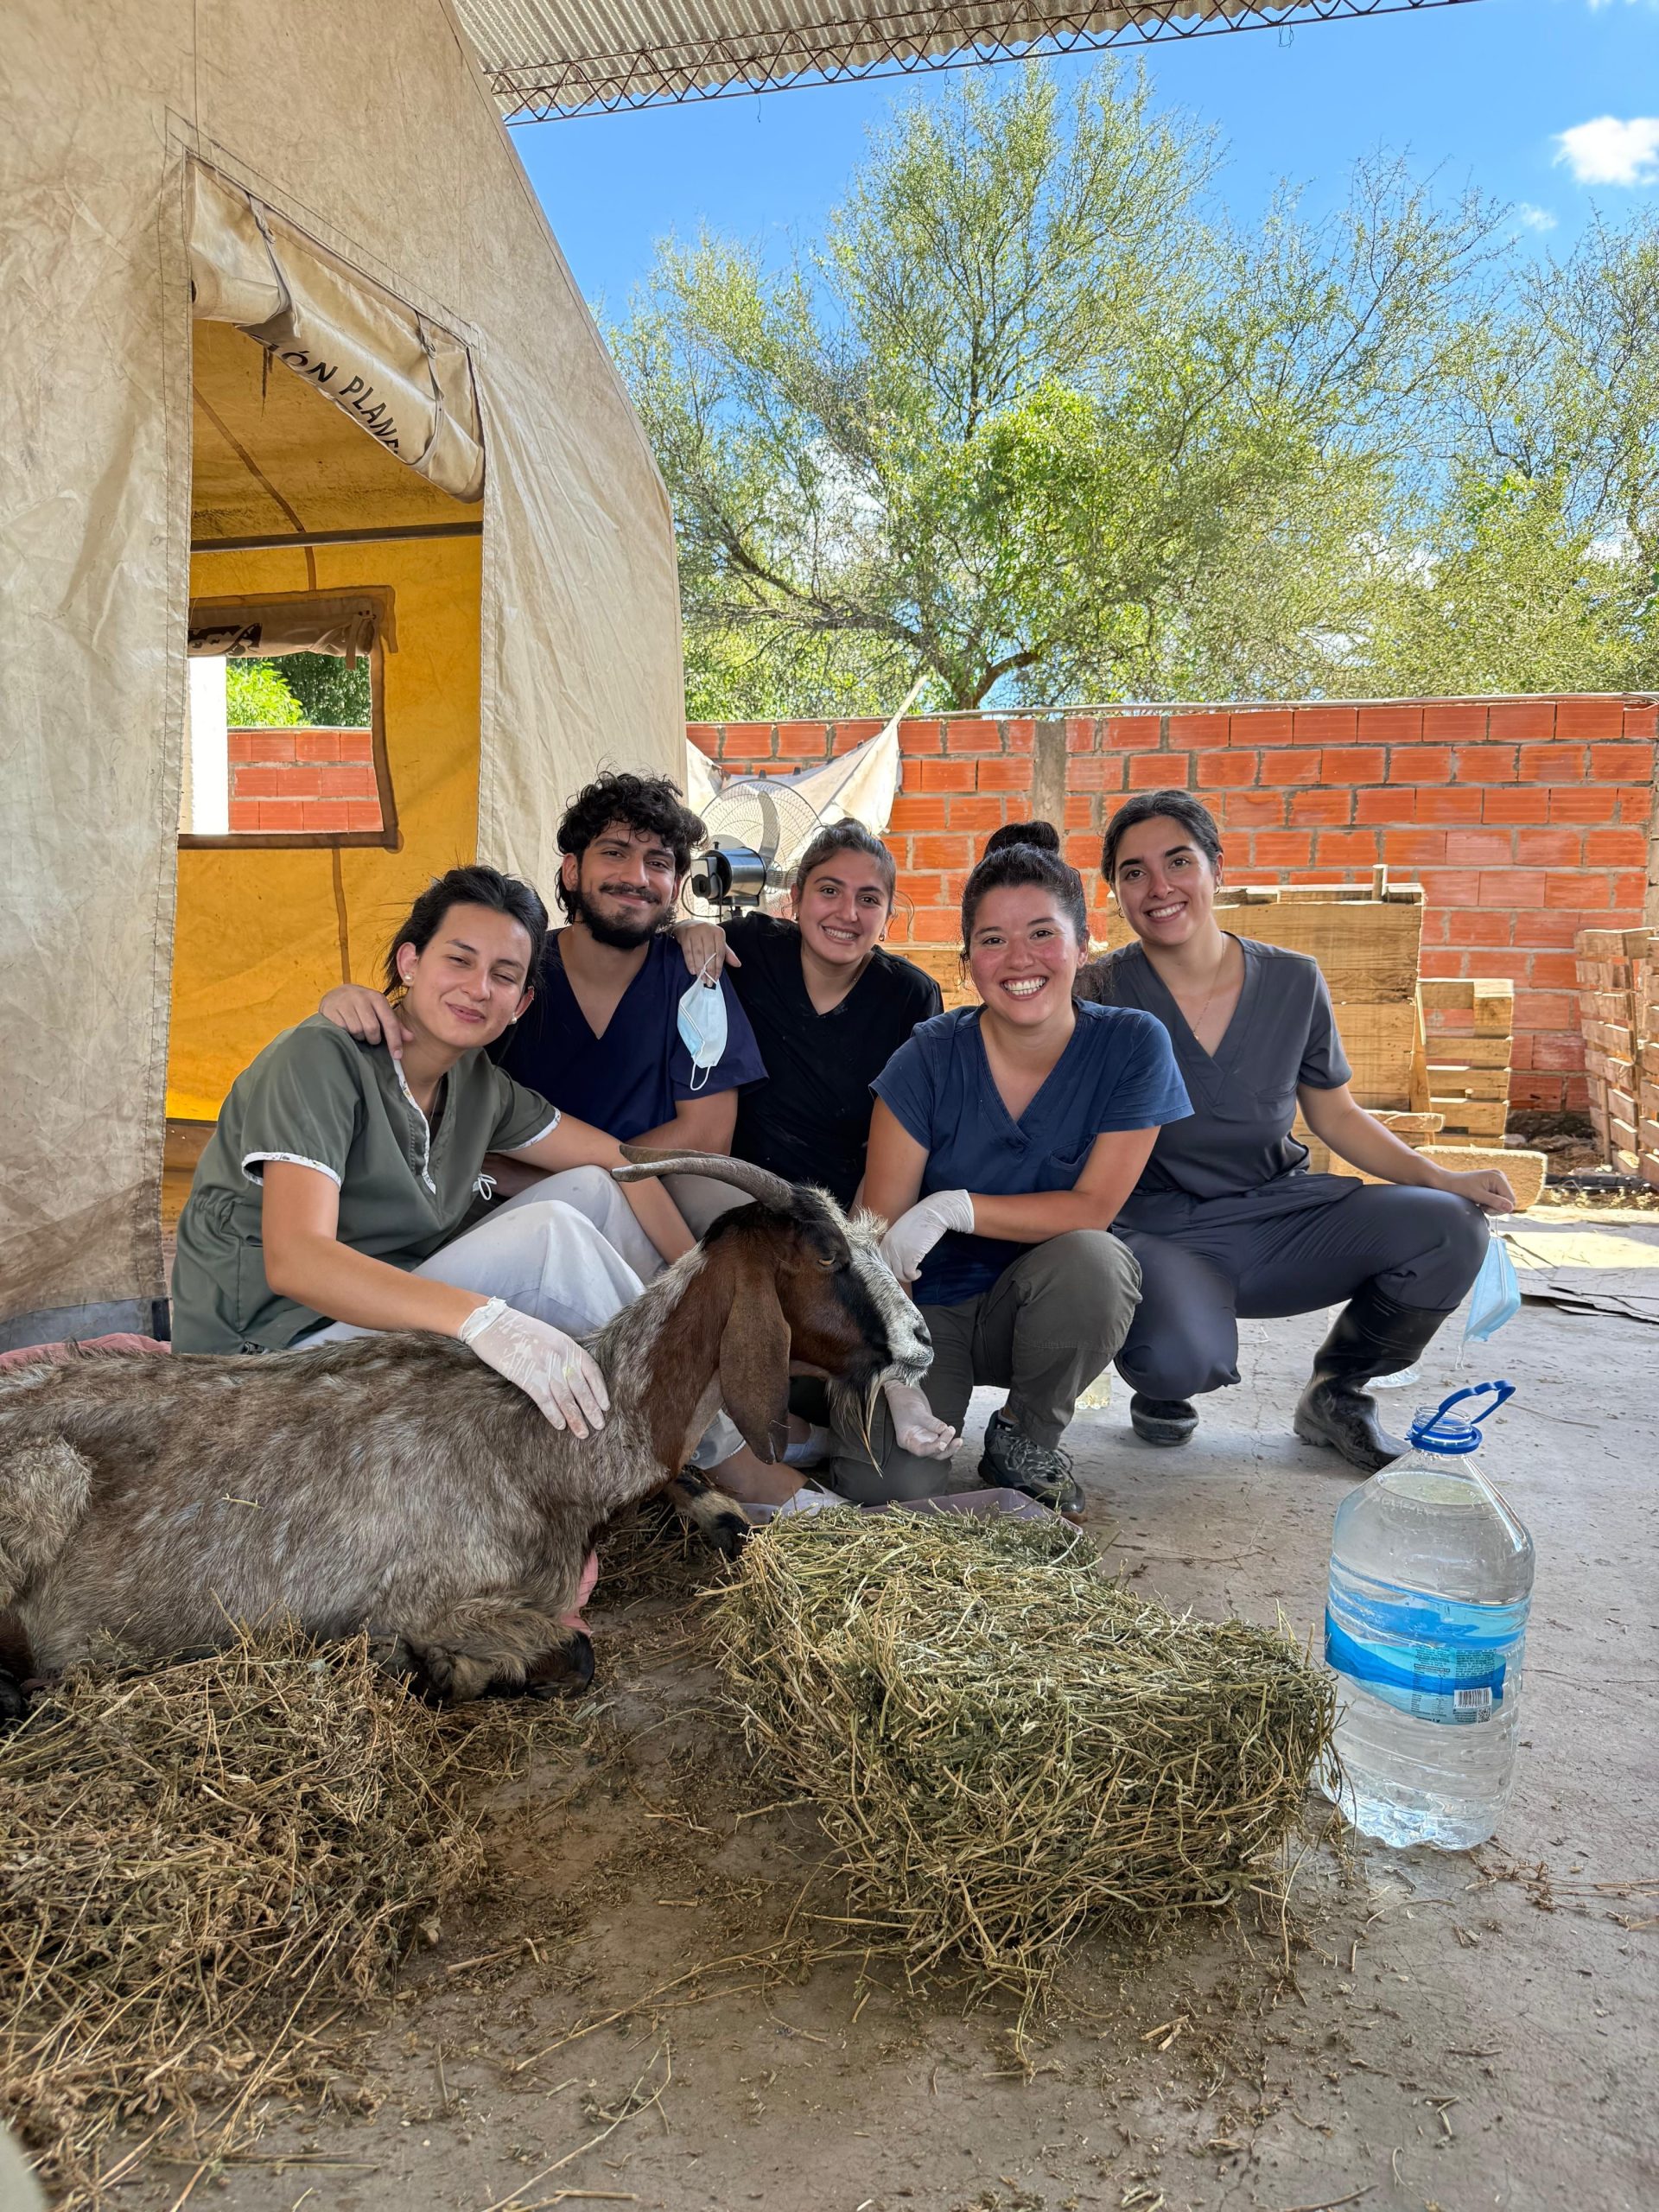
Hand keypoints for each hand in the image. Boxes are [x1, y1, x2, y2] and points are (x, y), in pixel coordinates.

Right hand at [320, 983, 412, 1059]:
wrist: (336, 995)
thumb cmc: (363, 1006)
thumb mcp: (379, 1010)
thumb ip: (394, 1024)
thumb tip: (410, 1038)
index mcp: (377, 998)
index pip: (389, 1022)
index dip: (394, 1040)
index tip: (397, 1055)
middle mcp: (361, 997)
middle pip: (372, 1029)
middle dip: (373, 1039)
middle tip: (370, 1038)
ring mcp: (345, 1003)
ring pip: (357, 1031)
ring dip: (359, 1037)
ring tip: (358, 1031)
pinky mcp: (331, 1010)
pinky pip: (343, 1030)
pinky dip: (347, 1034)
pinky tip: (346, 1029)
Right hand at [460, 1301, 608, 1437]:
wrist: (491, 1323)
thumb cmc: (519, 1331)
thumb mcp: (549, 1336)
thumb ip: (562, 1354)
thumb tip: (572, 1376)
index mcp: (567, 1345)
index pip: (591, 1370)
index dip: (600, 1390)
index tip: (605, 1406)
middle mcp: (560, 1356)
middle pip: (581, 1388)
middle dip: (592, 1409)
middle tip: (599, 1425)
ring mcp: (544, 1366)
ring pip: (565, 1398)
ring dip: (575, 1418)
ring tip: (583, 1433)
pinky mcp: (527, 1376)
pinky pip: (545, 1400)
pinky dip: (554, 1415)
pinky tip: (560, 1426)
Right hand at [675, 920, 737, 972]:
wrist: (687, 925)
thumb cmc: (705, 936)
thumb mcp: (717, 942)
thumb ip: (727, 953)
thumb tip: (738, 964)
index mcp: (718, 933)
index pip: (720, 952)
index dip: (718, 966)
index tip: (716, 978)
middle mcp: (707, 930)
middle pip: (709, 953)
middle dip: (709, 969)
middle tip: (708, 981)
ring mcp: (695, 932)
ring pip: (698, 953)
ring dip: (700, 968)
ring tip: (701, 978)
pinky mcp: (685, 935)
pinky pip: (688, 952)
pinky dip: (690, 962)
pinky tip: (693, 971)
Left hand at [878, 1190, 974, 1284]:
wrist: (932, 1213)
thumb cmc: (919, 1222)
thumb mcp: (900, 1231)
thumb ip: (894, 1244)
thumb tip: (894, 1261)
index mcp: (885, 1240)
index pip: (879, 1261)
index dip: (887, 1268)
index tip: (897, 1271)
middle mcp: (889, 1246)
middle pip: (887, 1270)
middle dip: (896, 1275)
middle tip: (906, 1274)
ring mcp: (899, 1251)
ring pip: (898, 1274)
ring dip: (907, 1277)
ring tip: (914, 1273)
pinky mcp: (911, 1256)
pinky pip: (909, 1274)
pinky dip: (914, 1276)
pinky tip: (919, 1272)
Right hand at [882, 1381, 960, 1459]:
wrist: (903, 1390)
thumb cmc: (903, 1401)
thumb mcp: (917, 1412)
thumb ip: (931, 1422)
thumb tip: (944, 1429)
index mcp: (907, 1440)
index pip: (921, 1450)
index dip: (933, 1449)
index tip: (943, 1444)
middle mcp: (916, 1441)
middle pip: (933, 1452)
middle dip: (945, 1447)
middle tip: (952, 1435)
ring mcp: (924, 1436)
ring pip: (938, 1447)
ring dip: (949, 1443)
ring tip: (954, 1432)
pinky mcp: (930, 1430)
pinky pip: (940, 1438)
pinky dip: (947, 1436)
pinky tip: (952, 1431)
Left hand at [1437, 1166, 1515, 1214]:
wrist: (1447, 1182)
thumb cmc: (1459, 1187)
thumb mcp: (1477, 1196)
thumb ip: (1494, 1201)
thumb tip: (1511, 1208)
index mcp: (1498, 1177)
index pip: (1511, 1199)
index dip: (1500, 1208)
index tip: (1485, 1208)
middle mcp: (1500, 1176)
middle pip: (1509, 1201)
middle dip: (1496, 1207)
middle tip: (1481, 1206)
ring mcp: (1497, 1180)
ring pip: (1504, 1201)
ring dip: (1492, 1206)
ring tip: (1480, 1203)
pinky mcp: (1493, 1185)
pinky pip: (1498, 1199)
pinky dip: (1490, 1203)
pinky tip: (1480, 1201)